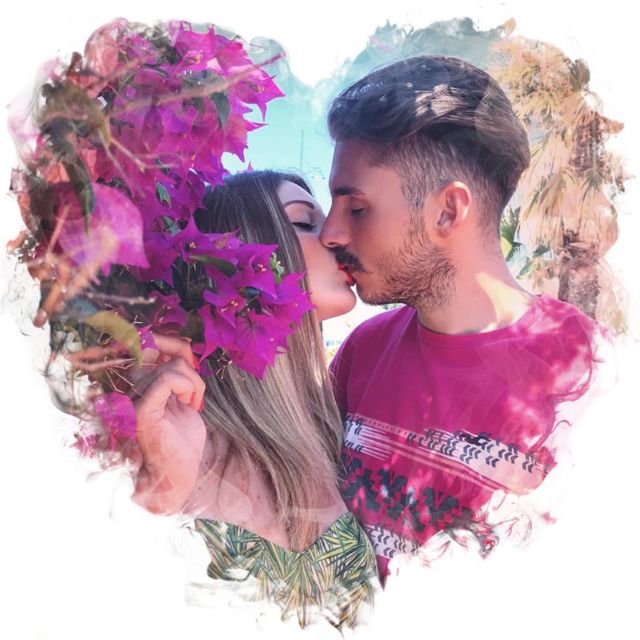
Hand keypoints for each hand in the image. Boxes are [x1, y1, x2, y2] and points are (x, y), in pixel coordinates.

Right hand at [130, 333, 207, 514]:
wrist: (180, 474)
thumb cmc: (182, 440)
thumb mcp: (183, 397)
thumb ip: (177, 373)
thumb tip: (181, 345)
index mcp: (136, 386)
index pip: (145, 344)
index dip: (170, 341)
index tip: (188, 355)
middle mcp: (129, 390)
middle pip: (153, 347)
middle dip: (182, 355)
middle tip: (193, 383)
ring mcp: (132, 401)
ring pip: (170, 367)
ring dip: (193, 382)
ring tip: (193, 402)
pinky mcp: (142, 412)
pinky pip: (167, 380)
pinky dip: (187, 386)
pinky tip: (190, 404)